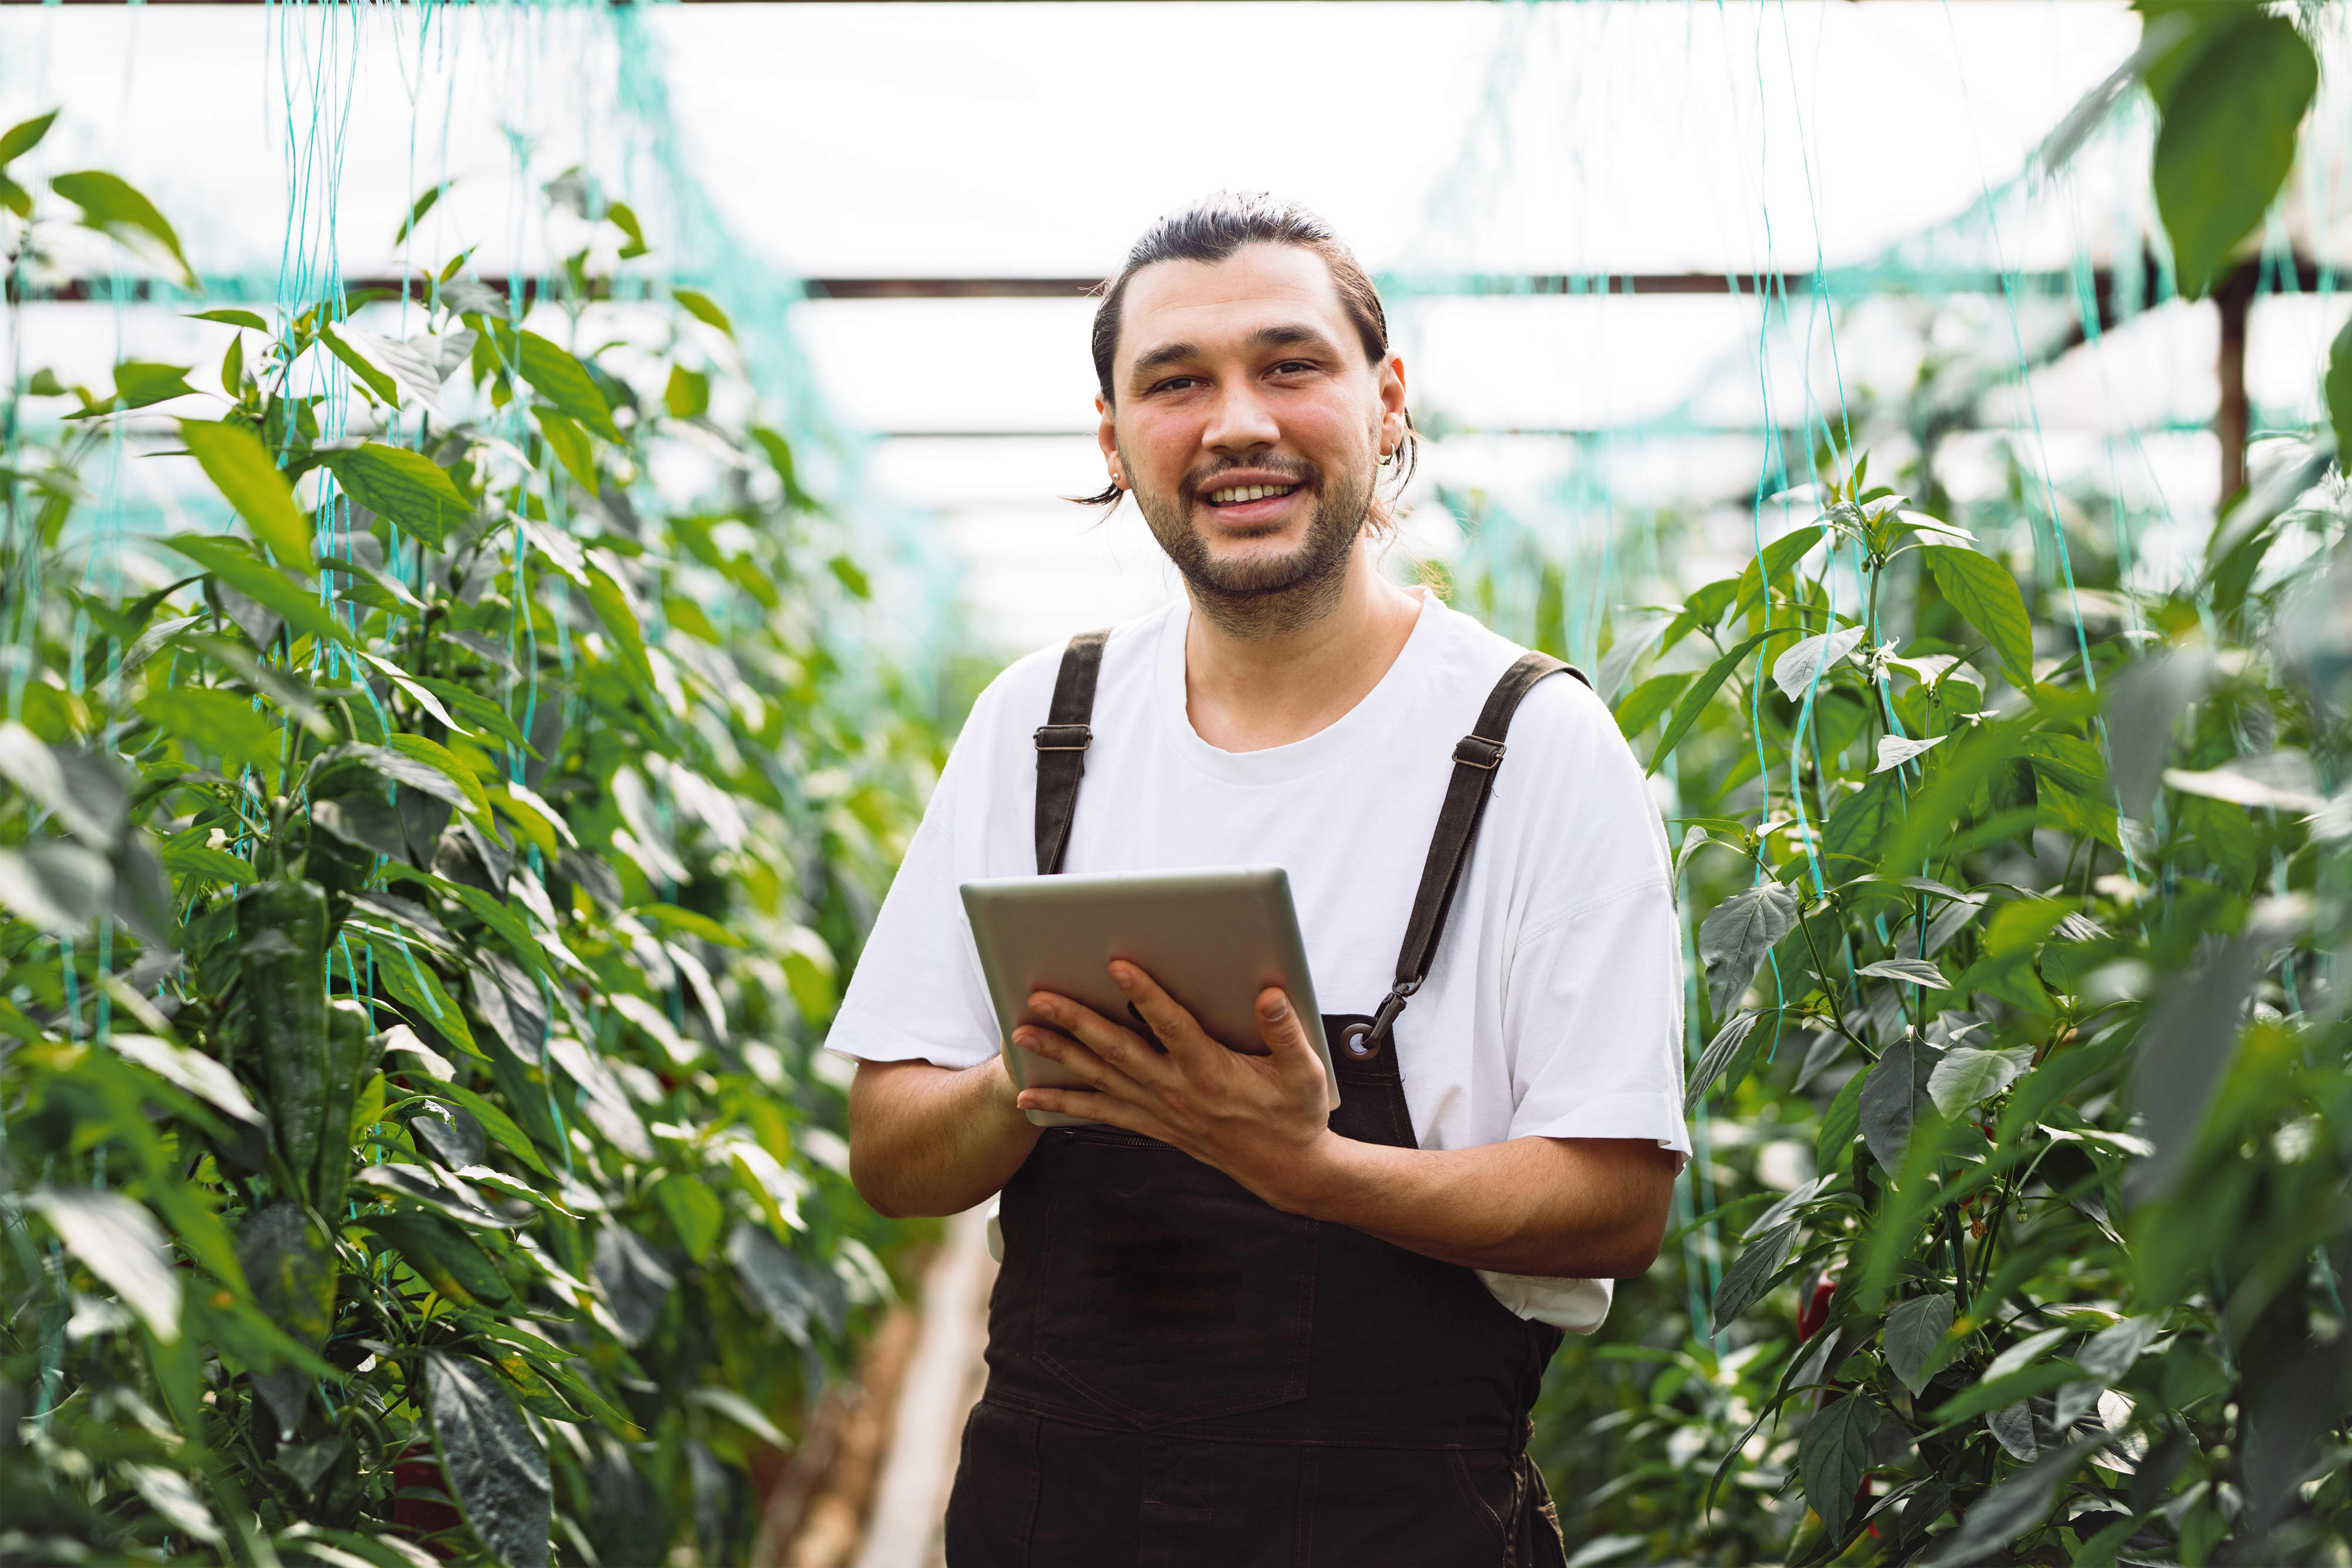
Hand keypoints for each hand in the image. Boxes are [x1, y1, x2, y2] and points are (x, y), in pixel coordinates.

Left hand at [1013, 961, 1337, 1208]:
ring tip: (1020, 1035)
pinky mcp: (1152, 1124)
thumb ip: (1285, 1031)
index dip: (1145, 994)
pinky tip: (1029, 1098)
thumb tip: (1267, 994)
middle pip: (1118, 1050)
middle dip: (1076, 1022)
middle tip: (1040, 999)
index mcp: (1213, 1071)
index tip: (1117, 964)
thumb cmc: (1295, 1113)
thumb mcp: (1305, 1072)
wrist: (1286, 1170)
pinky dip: (1063, 1105)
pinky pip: (1100, 1113)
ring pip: (1100, 1078)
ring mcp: (1160, 1110)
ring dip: (1058, 1056)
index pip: (1173, 1026)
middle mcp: (1178, 1091)